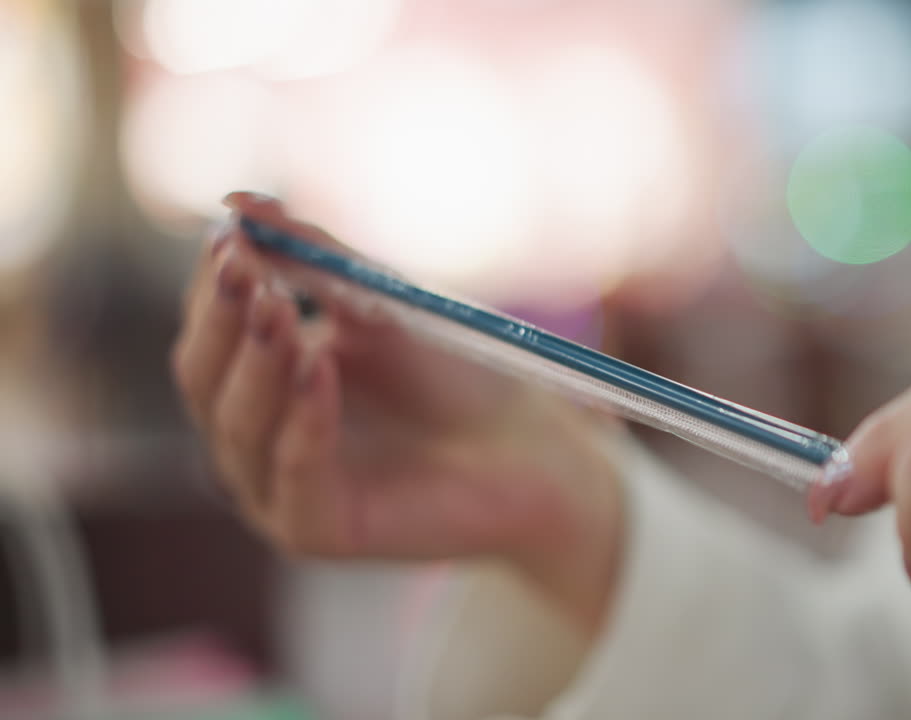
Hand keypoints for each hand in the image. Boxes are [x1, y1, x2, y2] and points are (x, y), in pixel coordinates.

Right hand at [171, 193, 622, 629]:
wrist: (531, 450)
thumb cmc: (457, 377)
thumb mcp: (382, 304)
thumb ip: (315, 256)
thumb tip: (239, 202)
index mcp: (262, 383)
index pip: (210, 332)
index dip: (215, 288)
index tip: (232, 238)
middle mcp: (256, 439)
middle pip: (204, 380)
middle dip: (224, 322)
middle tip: (245, 273)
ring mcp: (278, 488)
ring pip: (238, 426)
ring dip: (259, 363)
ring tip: (280, 312)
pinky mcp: (315, 531)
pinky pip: (293, 471)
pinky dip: (304, 418)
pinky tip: (320, 368)